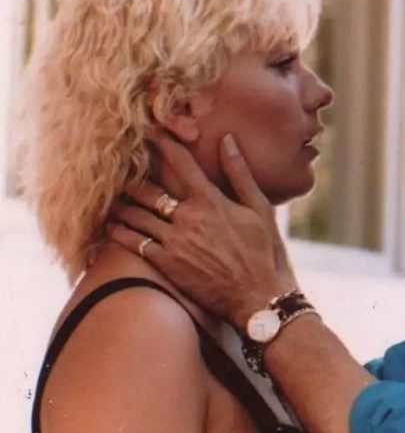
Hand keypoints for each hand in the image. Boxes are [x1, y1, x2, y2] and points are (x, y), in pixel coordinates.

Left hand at [108, 133, 296, 327]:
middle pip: (149, 190)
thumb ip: (240, 173)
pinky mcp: (166, 265)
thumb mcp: (260, 209)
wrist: (259, 298)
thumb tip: (227, 140)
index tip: (150, 133)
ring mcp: (175, 243)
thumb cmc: (265, 253)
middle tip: (118, 167)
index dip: (163, 145)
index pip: (181, 164)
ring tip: (111, 195)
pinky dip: (119, 231)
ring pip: (136, 215)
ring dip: (121, 203)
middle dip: (133, 177)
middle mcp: (188, 219)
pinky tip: (112, 225)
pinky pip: (134, 243)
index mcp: (211, 202)